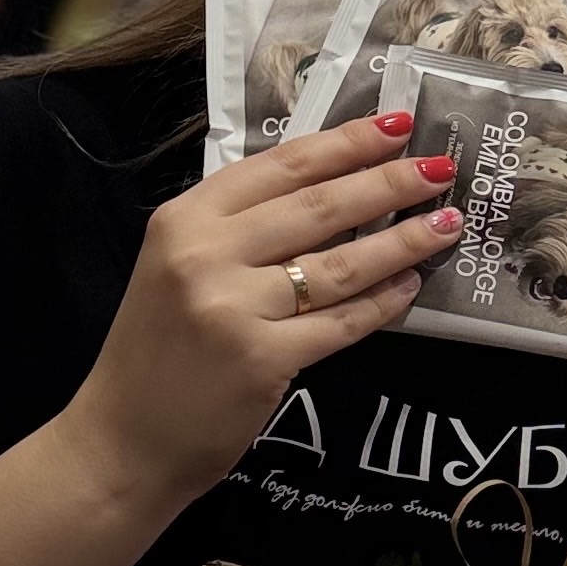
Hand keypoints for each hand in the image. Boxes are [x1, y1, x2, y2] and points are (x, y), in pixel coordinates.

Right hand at [57, 110, 462, 516]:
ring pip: (340, 264)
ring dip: (402, 241)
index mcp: (185, 219)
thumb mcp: (177, 267)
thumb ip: (238, 230)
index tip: (394, 126)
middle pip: (318, 206)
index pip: (280, 166)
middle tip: (439, 168)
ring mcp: (234, 307)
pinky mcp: (263, 358)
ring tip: (445, 223)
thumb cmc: (157, 352)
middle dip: (387, 182)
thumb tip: (331, 190)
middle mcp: (206, 254)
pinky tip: (409, 287)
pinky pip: (341, 322)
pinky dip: (382, 303)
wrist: (122, 439)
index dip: (344, 143)